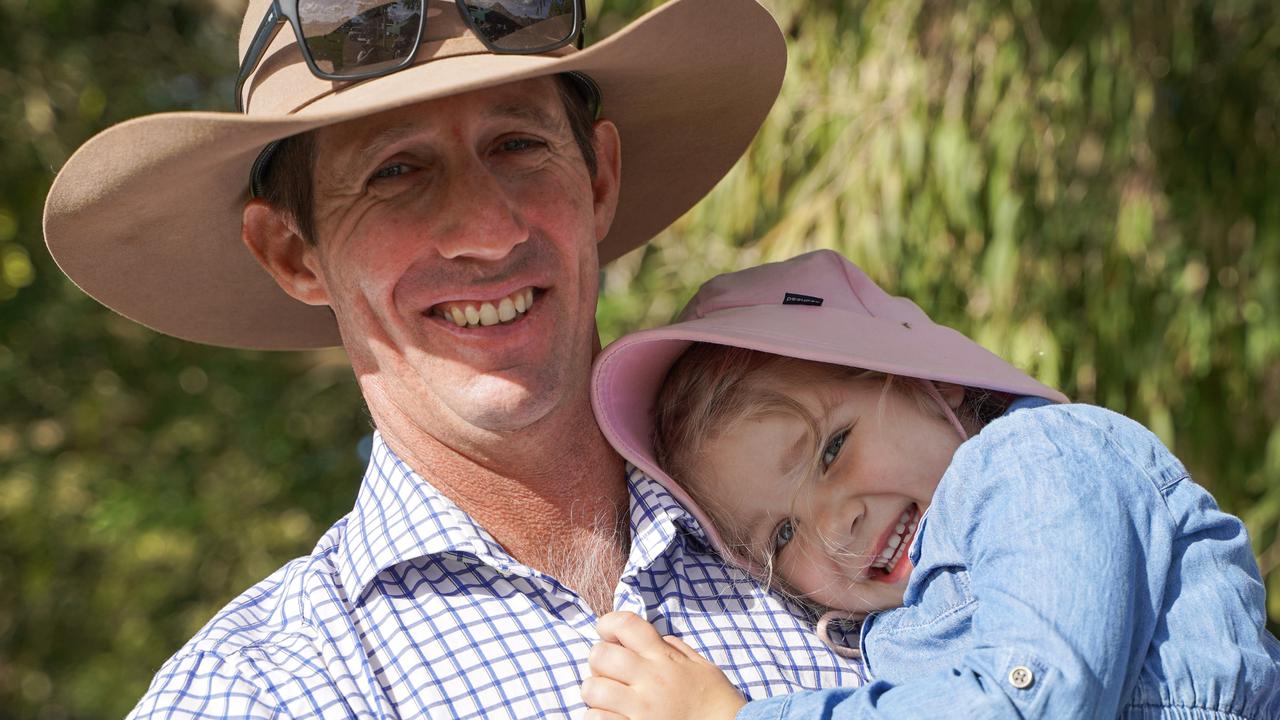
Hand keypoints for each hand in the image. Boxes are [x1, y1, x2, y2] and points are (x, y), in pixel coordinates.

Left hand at [581, 611, 746, 719]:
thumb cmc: (717, 702)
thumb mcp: (702, 667)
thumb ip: (677, 650)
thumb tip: (659, 638)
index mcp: (665, 659)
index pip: (626, 625)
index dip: (608, 623)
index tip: (606, 633)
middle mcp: (650, 680)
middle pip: (600, 654)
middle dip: (598, 661)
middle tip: (608, 672)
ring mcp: (640, 709)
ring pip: (592, 689)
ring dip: (595, 694)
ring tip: (608, 700)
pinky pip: (595, 719)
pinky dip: (597, 717)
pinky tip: (612, 718)